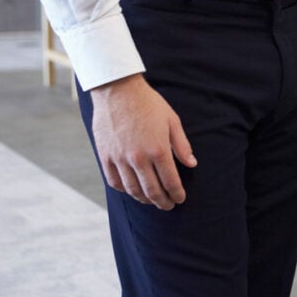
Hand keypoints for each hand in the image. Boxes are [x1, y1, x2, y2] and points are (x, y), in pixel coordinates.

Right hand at [90, 74, 197, 209]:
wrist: (117, 91)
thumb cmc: (148, 104)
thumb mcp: (172, 120)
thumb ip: (182, 145)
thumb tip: (192, 164)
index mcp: (158, 149)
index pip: (170, 181)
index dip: (177, 193)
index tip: (180, 199)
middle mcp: (138, 157)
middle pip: (152, 190)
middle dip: (163, 202)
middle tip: (168, 206)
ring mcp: (119, 158)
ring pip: (133, 189)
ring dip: (144, 199)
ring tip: (152, 201)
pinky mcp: (105, 156)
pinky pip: (114, 181)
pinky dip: (124, 190)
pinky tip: (132, 191)